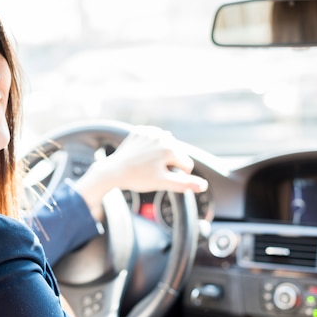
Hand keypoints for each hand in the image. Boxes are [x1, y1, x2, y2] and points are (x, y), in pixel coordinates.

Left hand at [72, 125, 207, 220]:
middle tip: (153, 172)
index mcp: (171, 148)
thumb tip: (203, 186)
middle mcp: (163, 136)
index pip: (186, 164)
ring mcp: (150, 132)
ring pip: (165, 145)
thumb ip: (184, 183)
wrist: (113, 171)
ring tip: (147, 164)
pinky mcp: (140, 131)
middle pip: (176, 153)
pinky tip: (142, 155)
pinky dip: (150, 146)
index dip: (178, 175)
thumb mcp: (162, 183)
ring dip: (161, 154)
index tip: (162, 178)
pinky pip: (152, 139)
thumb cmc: (138, 178)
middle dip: (170, 163)